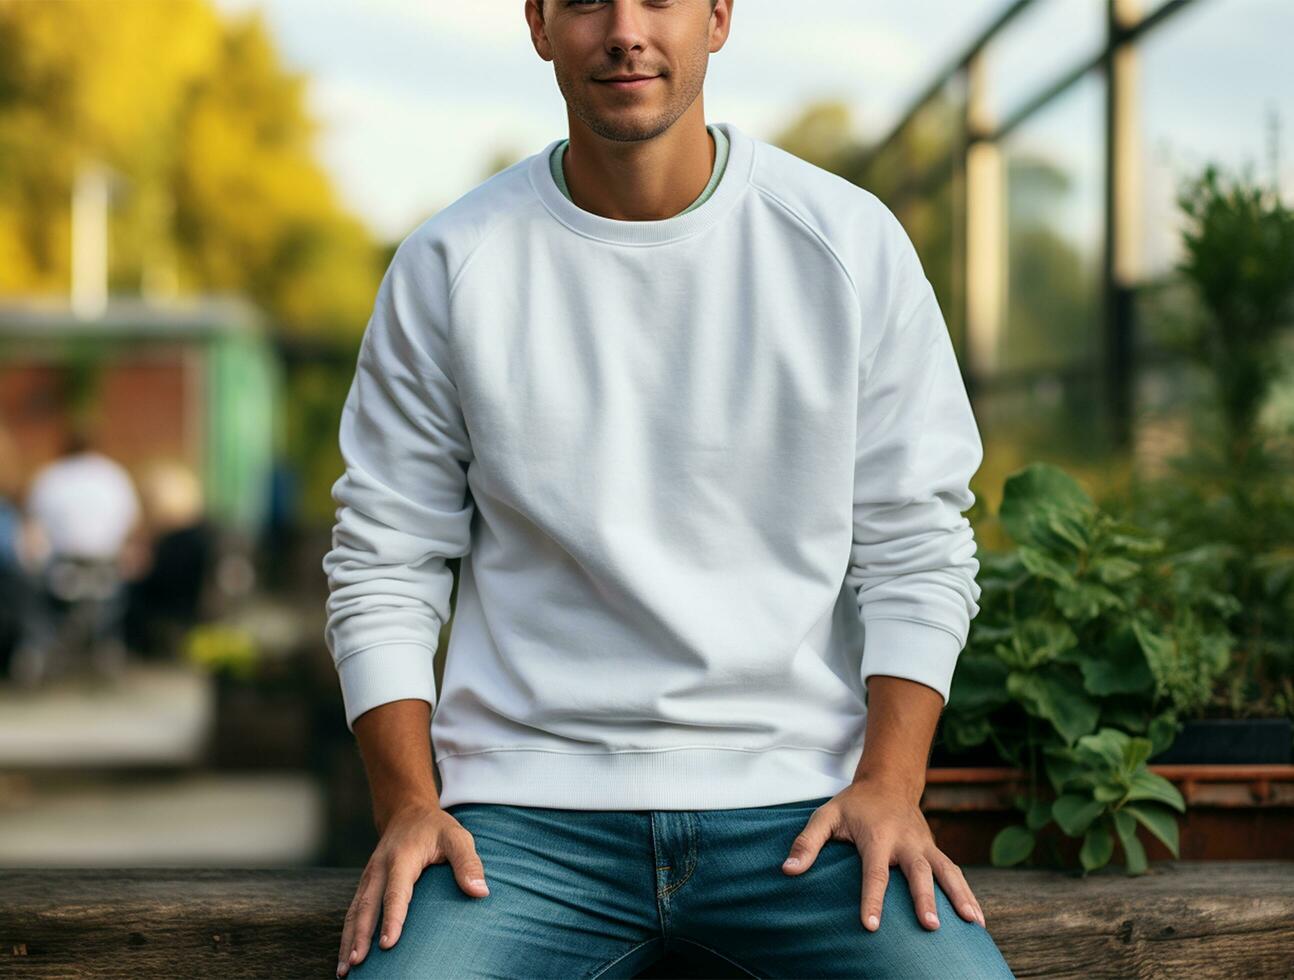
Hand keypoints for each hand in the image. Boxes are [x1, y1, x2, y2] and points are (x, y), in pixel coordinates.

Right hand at [337, 798, 489, 976]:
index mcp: (402, 857)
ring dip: (348, 940)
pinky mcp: (365, 885)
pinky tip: (346, 957)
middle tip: (356, 964)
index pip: (396, 892)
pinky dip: (347, 934)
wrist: (407, 812)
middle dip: (360, 937)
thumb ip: (468, 863)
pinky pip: (353, 911)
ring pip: (354, 911)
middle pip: (367, 906)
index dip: (392, 918)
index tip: (388, 945)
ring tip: (344, 970)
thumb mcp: (457, 837)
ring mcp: (369, 877)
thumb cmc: (436, 828)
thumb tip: (481, 892)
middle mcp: (380, 868)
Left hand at [779, 778, 985, 932]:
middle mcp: (905, 841)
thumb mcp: (826, 815)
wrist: (889, 782)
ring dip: (959, 897)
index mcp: (877, 835)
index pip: (874, 872)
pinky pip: (955, 872)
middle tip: (930, 925)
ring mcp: (924, 845)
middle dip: (924, 898)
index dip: (871, 899)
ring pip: (946, 871)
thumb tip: (788, 870)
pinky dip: (968, 894)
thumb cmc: (853, 805)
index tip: (870, 926)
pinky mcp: (934, 850)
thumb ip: (807, 842)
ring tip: (972, 924)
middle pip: (917, 872)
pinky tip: (977, 919)